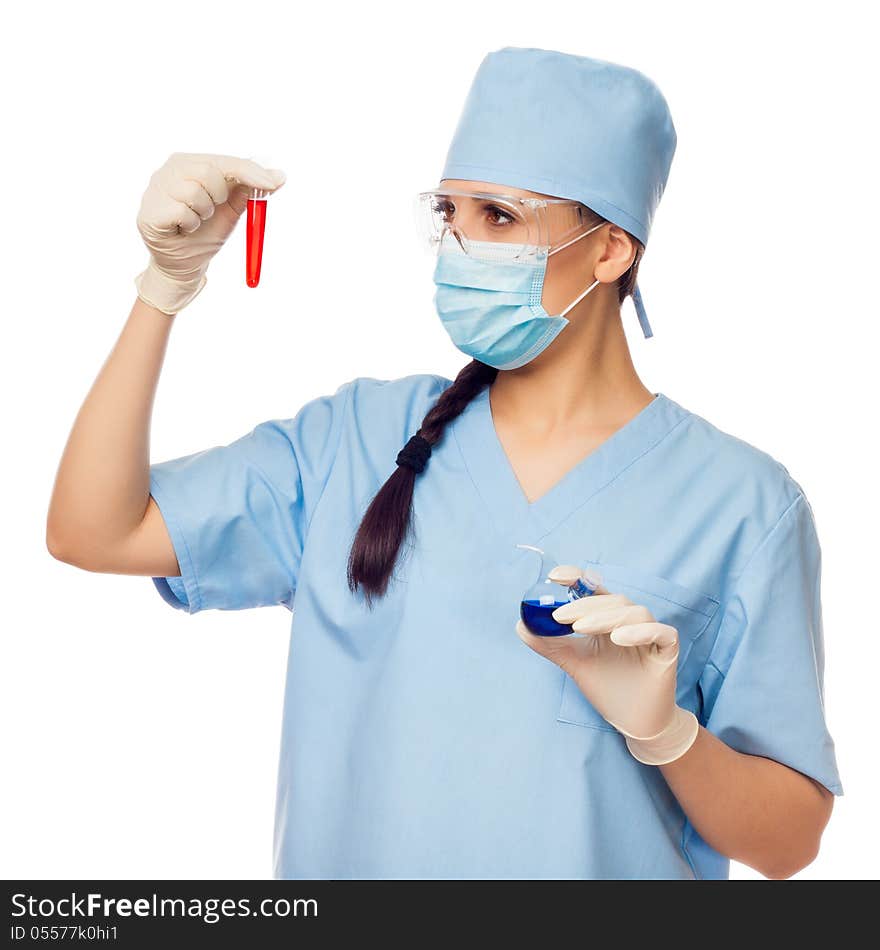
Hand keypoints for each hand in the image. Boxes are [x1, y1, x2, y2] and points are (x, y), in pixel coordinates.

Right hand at [134, 152, 285, 314]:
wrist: (184, 264)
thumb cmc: (206, 233)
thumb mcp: (232, 211)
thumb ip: (250, 192)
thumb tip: (279, 176)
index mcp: (192, 163)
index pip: (225, 161)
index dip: (250, 172)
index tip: (272, 184)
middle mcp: (171, 169)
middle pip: (209, 172)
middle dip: (220, 196)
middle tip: (213, 210)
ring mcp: (156, 187)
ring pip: (194, 192)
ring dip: (204, 214)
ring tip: (195, 222)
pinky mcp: (149, 210)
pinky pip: (181, 212)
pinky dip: (190, 226)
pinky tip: (182, 229)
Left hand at [515, 565, 698, 764]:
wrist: (635, 721)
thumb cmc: (608, 686)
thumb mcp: (573, 662)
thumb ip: (550, 644)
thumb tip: (521, 626)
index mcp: (607, 617)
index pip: (593, 588)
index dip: (576, 577)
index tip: (554, 576)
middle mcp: (629, 620)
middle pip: (610, 600)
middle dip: (583, 605)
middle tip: (559, 617)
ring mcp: (650, 632)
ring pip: (632, 612)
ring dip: (604, 616)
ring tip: (580, 629)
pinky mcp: (667, 649)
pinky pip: (660, 631)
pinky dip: (639, 631)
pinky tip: (618, 638)